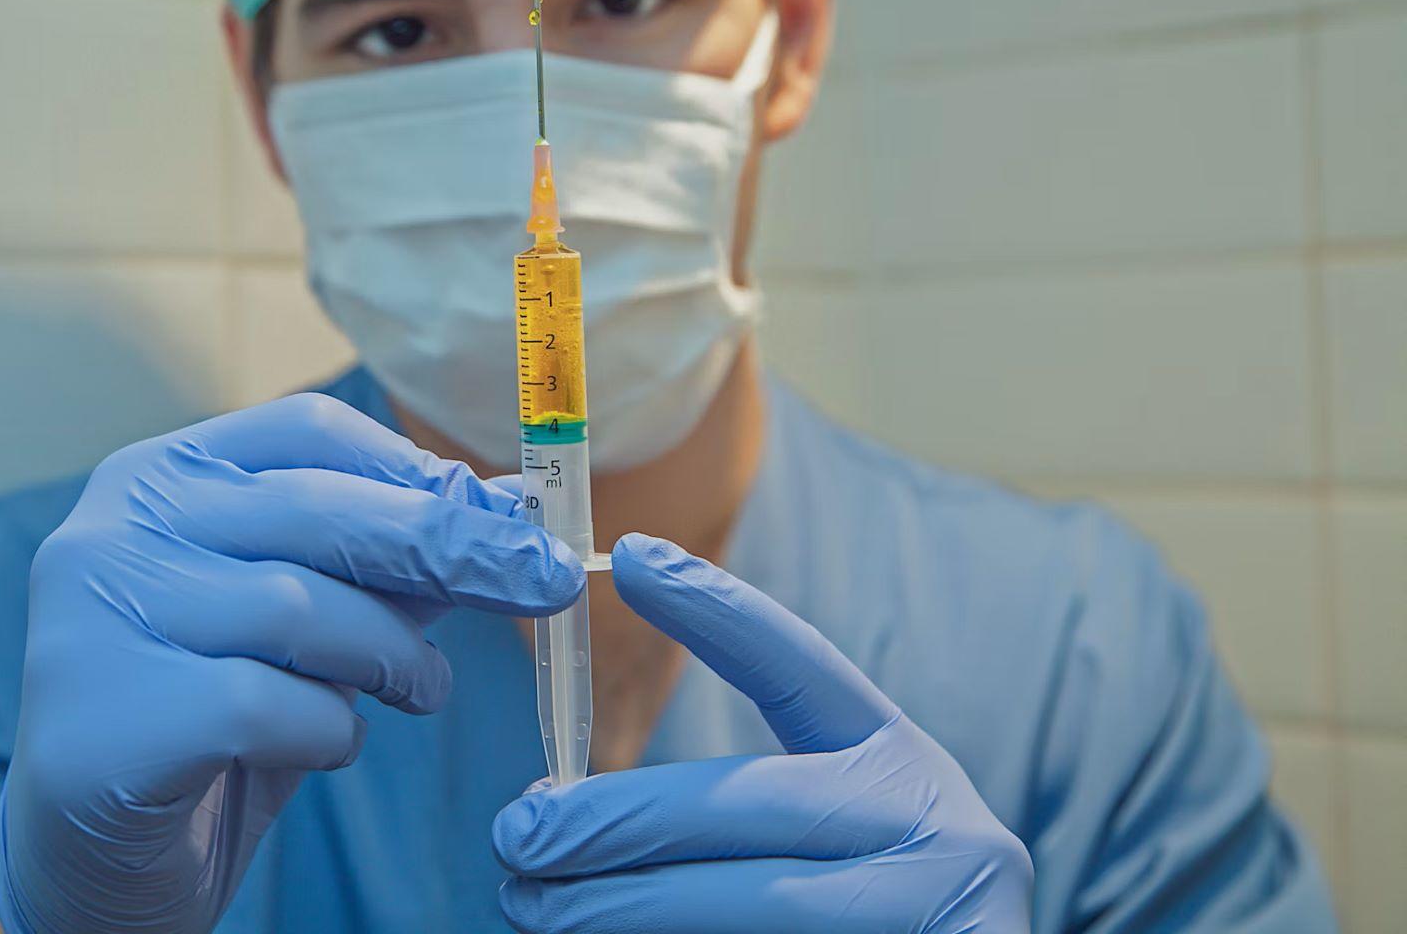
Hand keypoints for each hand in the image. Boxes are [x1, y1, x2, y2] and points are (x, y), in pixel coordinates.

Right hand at [0, 393, 583, 933]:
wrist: (92, 862)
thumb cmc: (207, 722)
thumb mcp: (301, 626)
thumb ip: (381, 563)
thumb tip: (502, 510)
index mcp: (154, 477)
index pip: (304, 431)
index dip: (415, 466)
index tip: (498, 513)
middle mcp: (110, 531)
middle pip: (316, 508)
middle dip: (449, 546)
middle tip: (542, 581)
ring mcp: (96, 623)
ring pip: (298, 607)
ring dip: (393, 654)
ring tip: (421, 687)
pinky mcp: (107, 720)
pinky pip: (266, 706)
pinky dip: (328, 729)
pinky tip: (327, 745)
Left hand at [492, 533, 1032, 933]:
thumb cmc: (876, 917)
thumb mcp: (845, 840)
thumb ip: (748, 811)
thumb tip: (569, 809)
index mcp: (902, 766)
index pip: (800, 669)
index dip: (716, 610)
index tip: (627, 557)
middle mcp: (935, 828)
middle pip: (746, 804)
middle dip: (613, 821)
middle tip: (517, 835)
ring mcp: (937, 910)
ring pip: (751, 904)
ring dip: (621, 906)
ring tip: (532, 904)